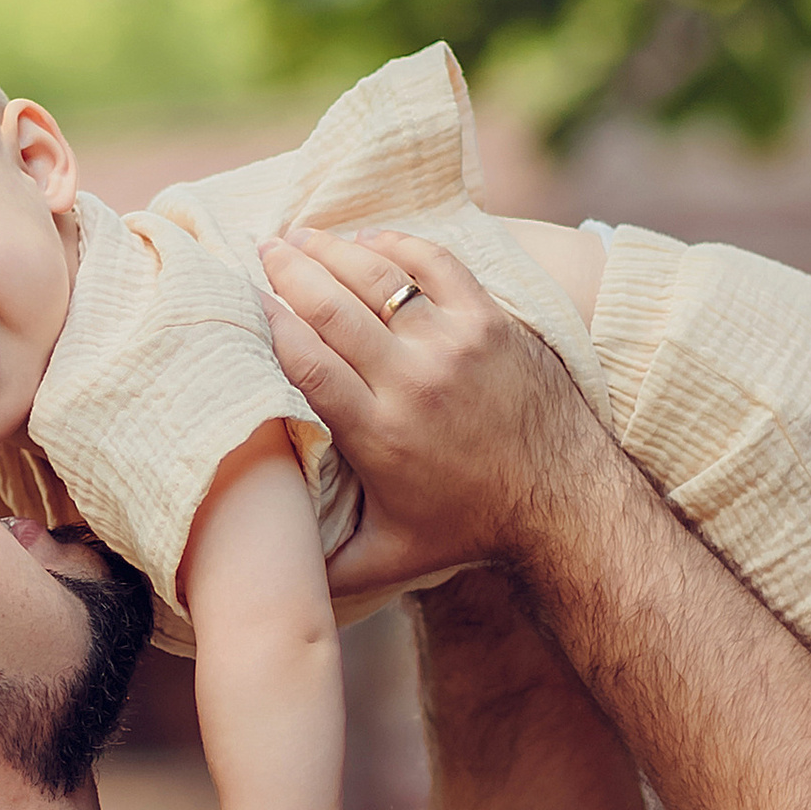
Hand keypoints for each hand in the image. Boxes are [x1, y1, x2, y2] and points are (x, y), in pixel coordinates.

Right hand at [261, 225, 595, 602]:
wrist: (563, 501)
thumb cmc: (469, 528)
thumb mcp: (389, 558)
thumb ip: (325, 566)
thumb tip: (264, 572)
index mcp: (379, 433)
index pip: (306, 362)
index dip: (270, 324)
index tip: (247, 303)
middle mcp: (413, 382)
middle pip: (332, 307)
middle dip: (289, 271)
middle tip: (261, 250)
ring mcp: (455, 344)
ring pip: (378, 276)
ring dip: (331, 249)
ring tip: (300, 237)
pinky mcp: (490, 321)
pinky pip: (434, 264)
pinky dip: (396, 244)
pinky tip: (367, 239)